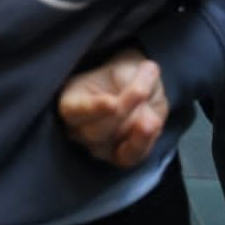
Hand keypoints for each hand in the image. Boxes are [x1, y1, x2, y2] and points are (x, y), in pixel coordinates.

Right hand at [57, 47, 168, 169]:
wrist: (137, 85)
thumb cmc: (125, 73)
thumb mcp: (130, 67)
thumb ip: (136, 80)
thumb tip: (144, 100)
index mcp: (70, 101)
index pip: (73, 111)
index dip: (92, 108)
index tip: (113, 102)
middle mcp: (78, 129)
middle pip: (95, 131)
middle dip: (123, 110)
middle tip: (142, 90)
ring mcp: (97, 147)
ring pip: (112, 145)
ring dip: (136, 129)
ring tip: (152, 114)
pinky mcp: (118, 157)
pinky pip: (129, 156)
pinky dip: (144, 142)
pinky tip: (154, 125)